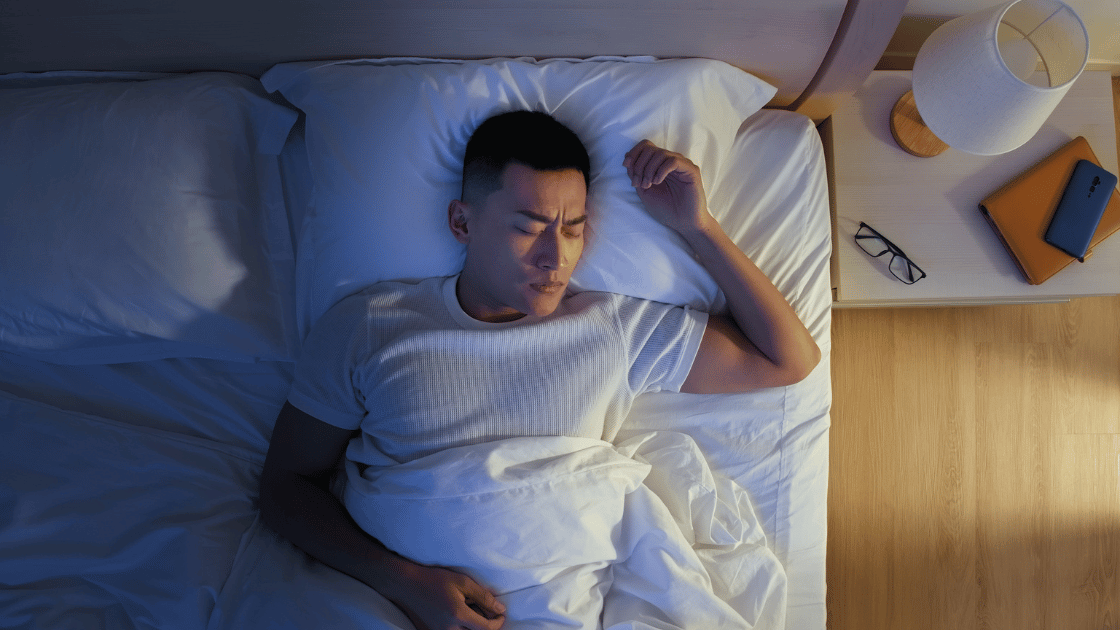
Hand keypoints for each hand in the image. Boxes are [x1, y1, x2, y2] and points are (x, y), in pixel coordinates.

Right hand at [388, 561, 505, 629]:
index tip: (500, 615)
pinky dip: (458, 626)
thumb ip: (483, 597)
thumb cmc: (434, 580)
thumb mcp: (462, 582)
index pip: (486, 628)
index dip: (497, 623)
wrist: (406, 585)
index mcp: (458, 615)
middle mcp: (449, 629)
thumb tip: (500, 609)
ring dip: (471, 626)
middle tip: (485, 610)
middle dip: (485, 625)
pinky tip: (456, 613)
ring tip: (468, 610)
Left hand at [623, 140, 711, 235]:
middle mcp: (671, 161)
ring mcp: (682, 164)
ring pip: (660, 153)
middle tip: (638, 183)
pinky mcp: (691, 170)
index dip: (634, 153)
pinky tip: (658, 182)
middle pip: (650, 148)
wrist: (683, 223)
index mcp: (660, 165)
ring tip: (648, 185)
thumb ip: (636, 175)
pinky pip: (673, 161)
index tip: (626, 165)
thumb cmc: (666, 209)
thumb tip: (628, 160)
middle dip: (639, 164)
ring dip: (648, 169)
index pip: (646, 146)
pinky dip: (661, 170)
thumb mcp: (644, 191)